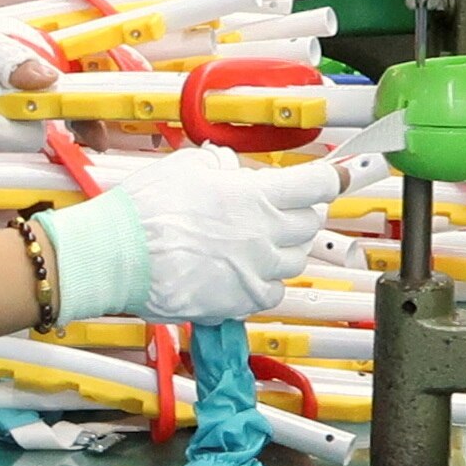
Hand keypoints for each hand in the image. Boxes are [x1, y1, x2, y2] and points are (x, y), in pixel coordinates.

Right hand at [34, 150, 342, 324]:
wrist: (117, 256)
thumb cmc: (145, 210)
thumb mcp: (185, 166)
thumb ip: (219, 165)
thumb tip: (230, 168)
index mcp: (257, 195)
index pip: (317, 184)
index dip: (336, 177)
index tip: (348, 173)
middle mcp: (265, 234)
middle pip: (311, 223)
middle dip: (301, 212)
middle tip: (280, 208)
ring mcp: (255, 271)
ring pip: (294, 260)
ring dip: (282, 247)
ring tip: (254, 240)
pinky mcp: (240, 300)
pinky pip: (272, 292)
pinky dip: (264, 281)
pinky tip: (242, 271)